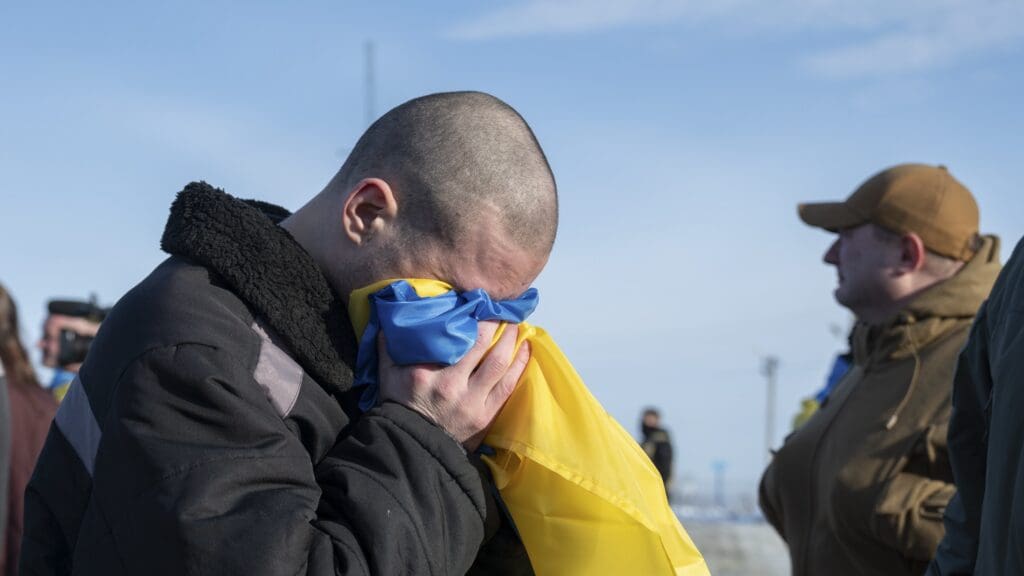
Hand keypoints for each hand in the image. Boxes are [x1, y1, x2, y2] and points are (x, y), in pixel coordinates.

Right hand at [378, 321, 529, 450]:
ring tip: (516, 325)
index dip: (471, 317)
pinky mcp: (485, 416)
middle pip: (481, 345)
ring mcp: (471, 402)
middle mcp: (450, 385)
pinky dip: (520, 364)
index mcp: (426, 373)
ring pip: (499, 363)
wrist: (412, 445)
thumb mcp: (388, 374)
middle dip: (495, 323)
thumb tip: (388, 318)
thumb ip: (389, 346)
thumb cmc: (400, 405)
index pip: (453, 337)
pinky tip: (526, 349)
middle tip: (502, 309)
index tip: (478, 302)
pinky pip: (508, 385)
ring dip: (511, 340)